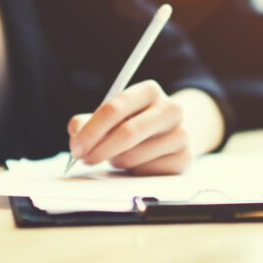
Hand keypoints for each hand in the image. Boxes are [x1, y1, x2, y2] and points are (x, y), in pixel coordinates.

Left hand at [67, 80, 190, 175]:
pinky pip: (147, 172)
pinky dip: (133, 172)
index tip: (77, 146)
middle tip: (84, 159)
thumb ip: (89, 121)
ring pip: (134, 156)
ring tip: (116, 156)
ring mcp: (181, 134)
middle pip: (127, 132)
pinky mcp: (185, 158)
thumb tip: (77, 134)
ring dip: (116, 161)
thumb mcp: (114, 115)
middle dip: (99, 149)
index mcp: (149, 91)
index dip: (92, 129)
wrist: (175, 133)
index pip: (115, 108)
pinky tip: (136, 164)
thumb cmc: (137, 122)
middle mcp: (171, 109)